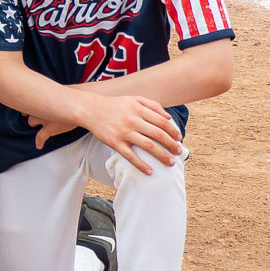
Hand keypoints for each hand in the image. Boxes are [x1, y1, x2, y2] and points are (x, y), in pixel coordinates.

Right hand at [56, 92, 183, 171]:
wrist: (90, 109)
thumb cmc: (115, 105)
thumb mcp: (133, 99)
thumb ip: (152, 105)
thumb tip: (169, 118)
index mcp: (138, 109)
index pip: (162, 122)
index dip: (173, 131)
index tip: (179, 139)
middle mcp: (132, 120)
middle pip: (158, 134)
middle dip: (171, 145)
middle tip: (179, 152)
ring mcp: (123, 132)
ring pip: (147, 146)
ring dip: (162, 156)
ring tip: (170, 163)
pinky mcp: (114, 142)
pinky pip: (130, 156)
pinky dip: (141, 165)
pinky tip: (150, 171)